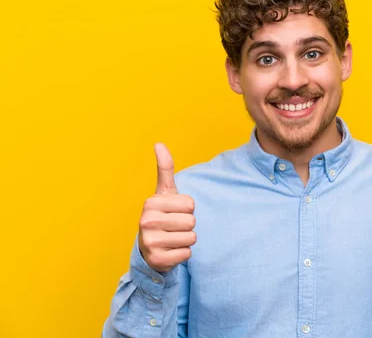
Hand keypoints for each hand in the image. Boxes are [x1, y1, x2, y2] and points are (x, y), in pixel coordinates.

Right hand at [138, 143, 195, 271]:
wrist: (148, 250)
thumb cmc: (161, 217)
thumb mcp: (163, 192)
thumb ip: (164, 168)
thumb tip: (159, 143)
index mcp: (151, 202)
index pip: (190, 204)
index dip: (187, 209)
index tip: (173, 212)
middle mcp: (147, 221)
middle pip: (192, 221)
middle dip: (187, 225)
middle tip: (173, 228)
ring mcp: (150, 241)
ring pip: (191, 238)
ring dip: (186, 240)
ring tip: (172, 239)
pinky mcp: (157, 260)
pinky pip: (187, 254)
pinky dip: (183, 254)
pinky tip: (170, 252)